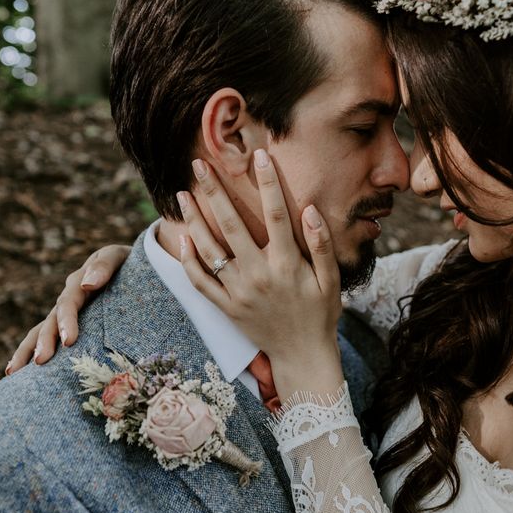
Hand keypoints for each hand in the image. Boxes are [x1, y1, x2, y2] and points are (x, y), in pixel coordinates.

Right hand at [6, 244, 130, 373]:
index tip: (68, 342)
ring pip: (42, 331)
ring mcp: (67, 312)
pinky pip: (48, 338)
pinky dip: (30, 352)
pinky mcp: (70, 325)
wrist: (136, 269)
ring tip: (13, 372)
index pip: (68, 303)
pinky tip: (19, 372)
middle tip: (41, 361)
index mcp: (80, 282)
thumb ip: (104, 266)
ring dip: (28, 350)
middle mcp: (69, 298)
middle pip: (51, 320)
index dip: (67, 321)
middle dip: (45, 341)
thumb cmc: (131, 264)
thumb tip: (87, 285)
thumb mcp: (118, 257)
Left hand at [179, 150, 344, 399]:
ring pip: (209, 249)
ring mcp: (239, 292)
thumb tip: (310, 210)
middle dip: (215, 191)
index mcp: (287, 264)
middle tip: (199, 164)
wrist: (302, 357)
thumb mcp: (331, 282)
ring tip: (182, 194)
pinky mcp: (226, 307)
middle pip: (232, 224)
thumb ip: (321, 245)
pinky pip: (201, 282)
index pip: (276, 213)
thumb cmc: (321, 315)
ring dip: (194, 219)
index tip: (260, 155)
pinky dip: (190, 260)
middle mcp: (259, 274)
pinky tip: (184, 238)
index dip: (268, 182)